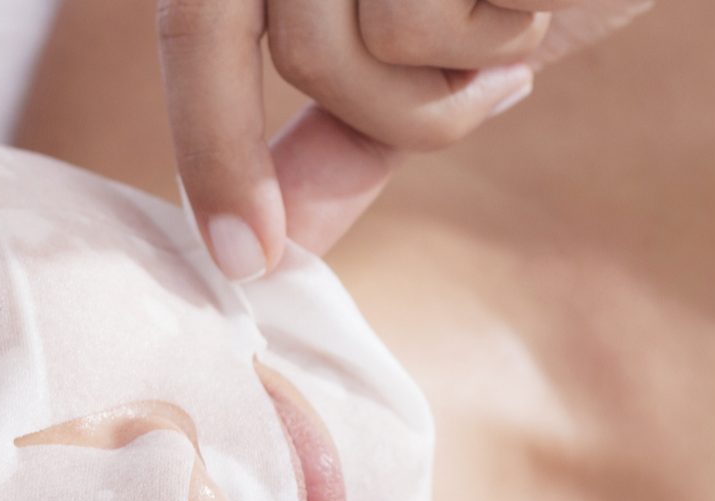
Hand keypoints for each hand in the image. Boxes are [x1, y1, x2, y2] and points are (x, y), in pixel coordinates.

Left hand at [157, 0, 650, 274]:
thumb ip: (343, 132)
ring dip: (463, 70)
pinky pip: (441, 22)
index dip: (211, 149)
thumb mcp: (424, 49)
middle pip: (300, 51)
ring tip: (517, 11)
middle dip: (389, 109)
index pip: (196, 22)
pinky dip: (512, 30)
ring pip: (366, 49)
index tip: (247, 262)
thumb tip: (269, 253)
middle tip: (492, 92)